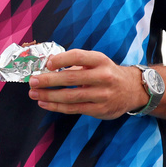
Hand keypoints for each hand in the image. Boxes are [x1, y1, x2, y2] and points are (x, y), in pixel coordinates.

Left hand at [27, 50, 147, 118]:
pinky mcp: (100, 110)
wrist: (132, 90)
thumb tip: (49, 65)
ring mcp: (103, 95)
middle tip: (32, 81)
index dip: (61, 59)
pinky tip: (45, 103)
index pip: (78, 57)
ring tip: (34, 94)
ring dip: (49, 96)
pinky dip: (57, 106)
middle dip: (49, 80)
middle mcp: (104, 77)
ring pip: (71, 96)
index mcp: (100, 60)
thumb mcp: (96, 62)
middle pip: (72, 78)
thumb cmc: (107, 73)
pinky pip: (74, 109)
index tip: (47, 63)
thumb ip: (76, 62)